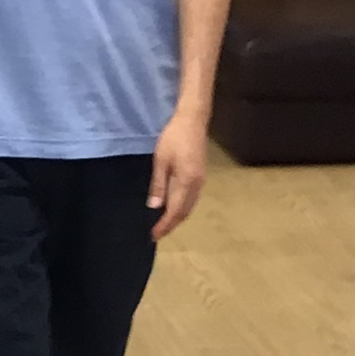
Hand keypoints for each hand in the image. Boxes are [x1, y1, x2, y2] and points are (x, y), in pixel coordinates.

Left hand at [148, 107, 208, 240]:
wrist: (192, 120)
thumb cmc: (173, 137)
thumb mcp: (161, 161)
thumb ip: (159, 185)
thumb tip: (155, 207)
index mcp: (186, 182)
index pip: (175, 211)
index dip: (164, 225)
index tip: (153, 235)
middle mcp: (197, 185)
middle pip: (184, 212)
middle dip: (171, 225)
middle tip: (157, 234)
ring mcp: (201, 181)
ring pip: (189, 206)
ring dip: (177, 217)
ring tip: (163, 224)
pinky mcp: (200, 176)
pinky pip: (192, 199)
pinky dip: (182, 208)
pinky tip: (173, 208)